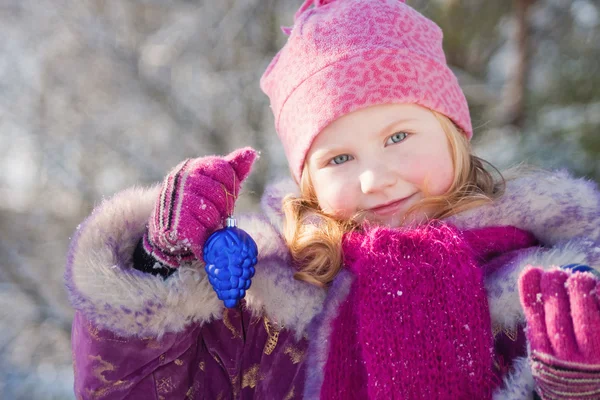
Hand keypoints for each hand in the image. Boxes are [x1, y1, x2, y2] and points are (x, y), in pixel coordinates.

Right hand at [143, 147, 257, 267]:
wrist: (165, 228)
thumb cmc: (198, 203)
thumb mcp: (215, 182)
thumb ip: (233, 169)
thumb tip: (251, 152)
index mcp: (194, 166)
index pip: (224, 169)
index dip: (230, 186)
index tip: (224, 195)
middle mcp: (182, 180)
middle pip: (220, 194)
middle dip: (222, 208)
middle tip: (214, 214)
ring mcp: (177, 201)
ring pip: (212, 214)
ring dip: (213, 224)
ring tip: (203, 224)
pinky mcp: (175, 224)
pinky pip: (202, 232)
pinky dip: (204, 238)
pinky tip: (198, 237)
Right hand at [519, 266, 599, 398]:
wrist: (588, 396)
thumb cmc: (568, 369)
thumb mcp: (546, 355)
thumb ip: (540, 327)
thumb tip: (532, 279)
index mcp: (546, 358)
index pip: (535, 319)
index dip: (531, 292)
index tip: (531, 271)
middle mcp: (568, 360)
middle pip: (557, 319)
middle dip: (554, 288)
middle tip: (554, 272)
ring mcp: (593, 358)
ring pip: (585, 320)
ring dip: (579, 292)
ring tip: (578, 277)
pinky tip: (597, 287)